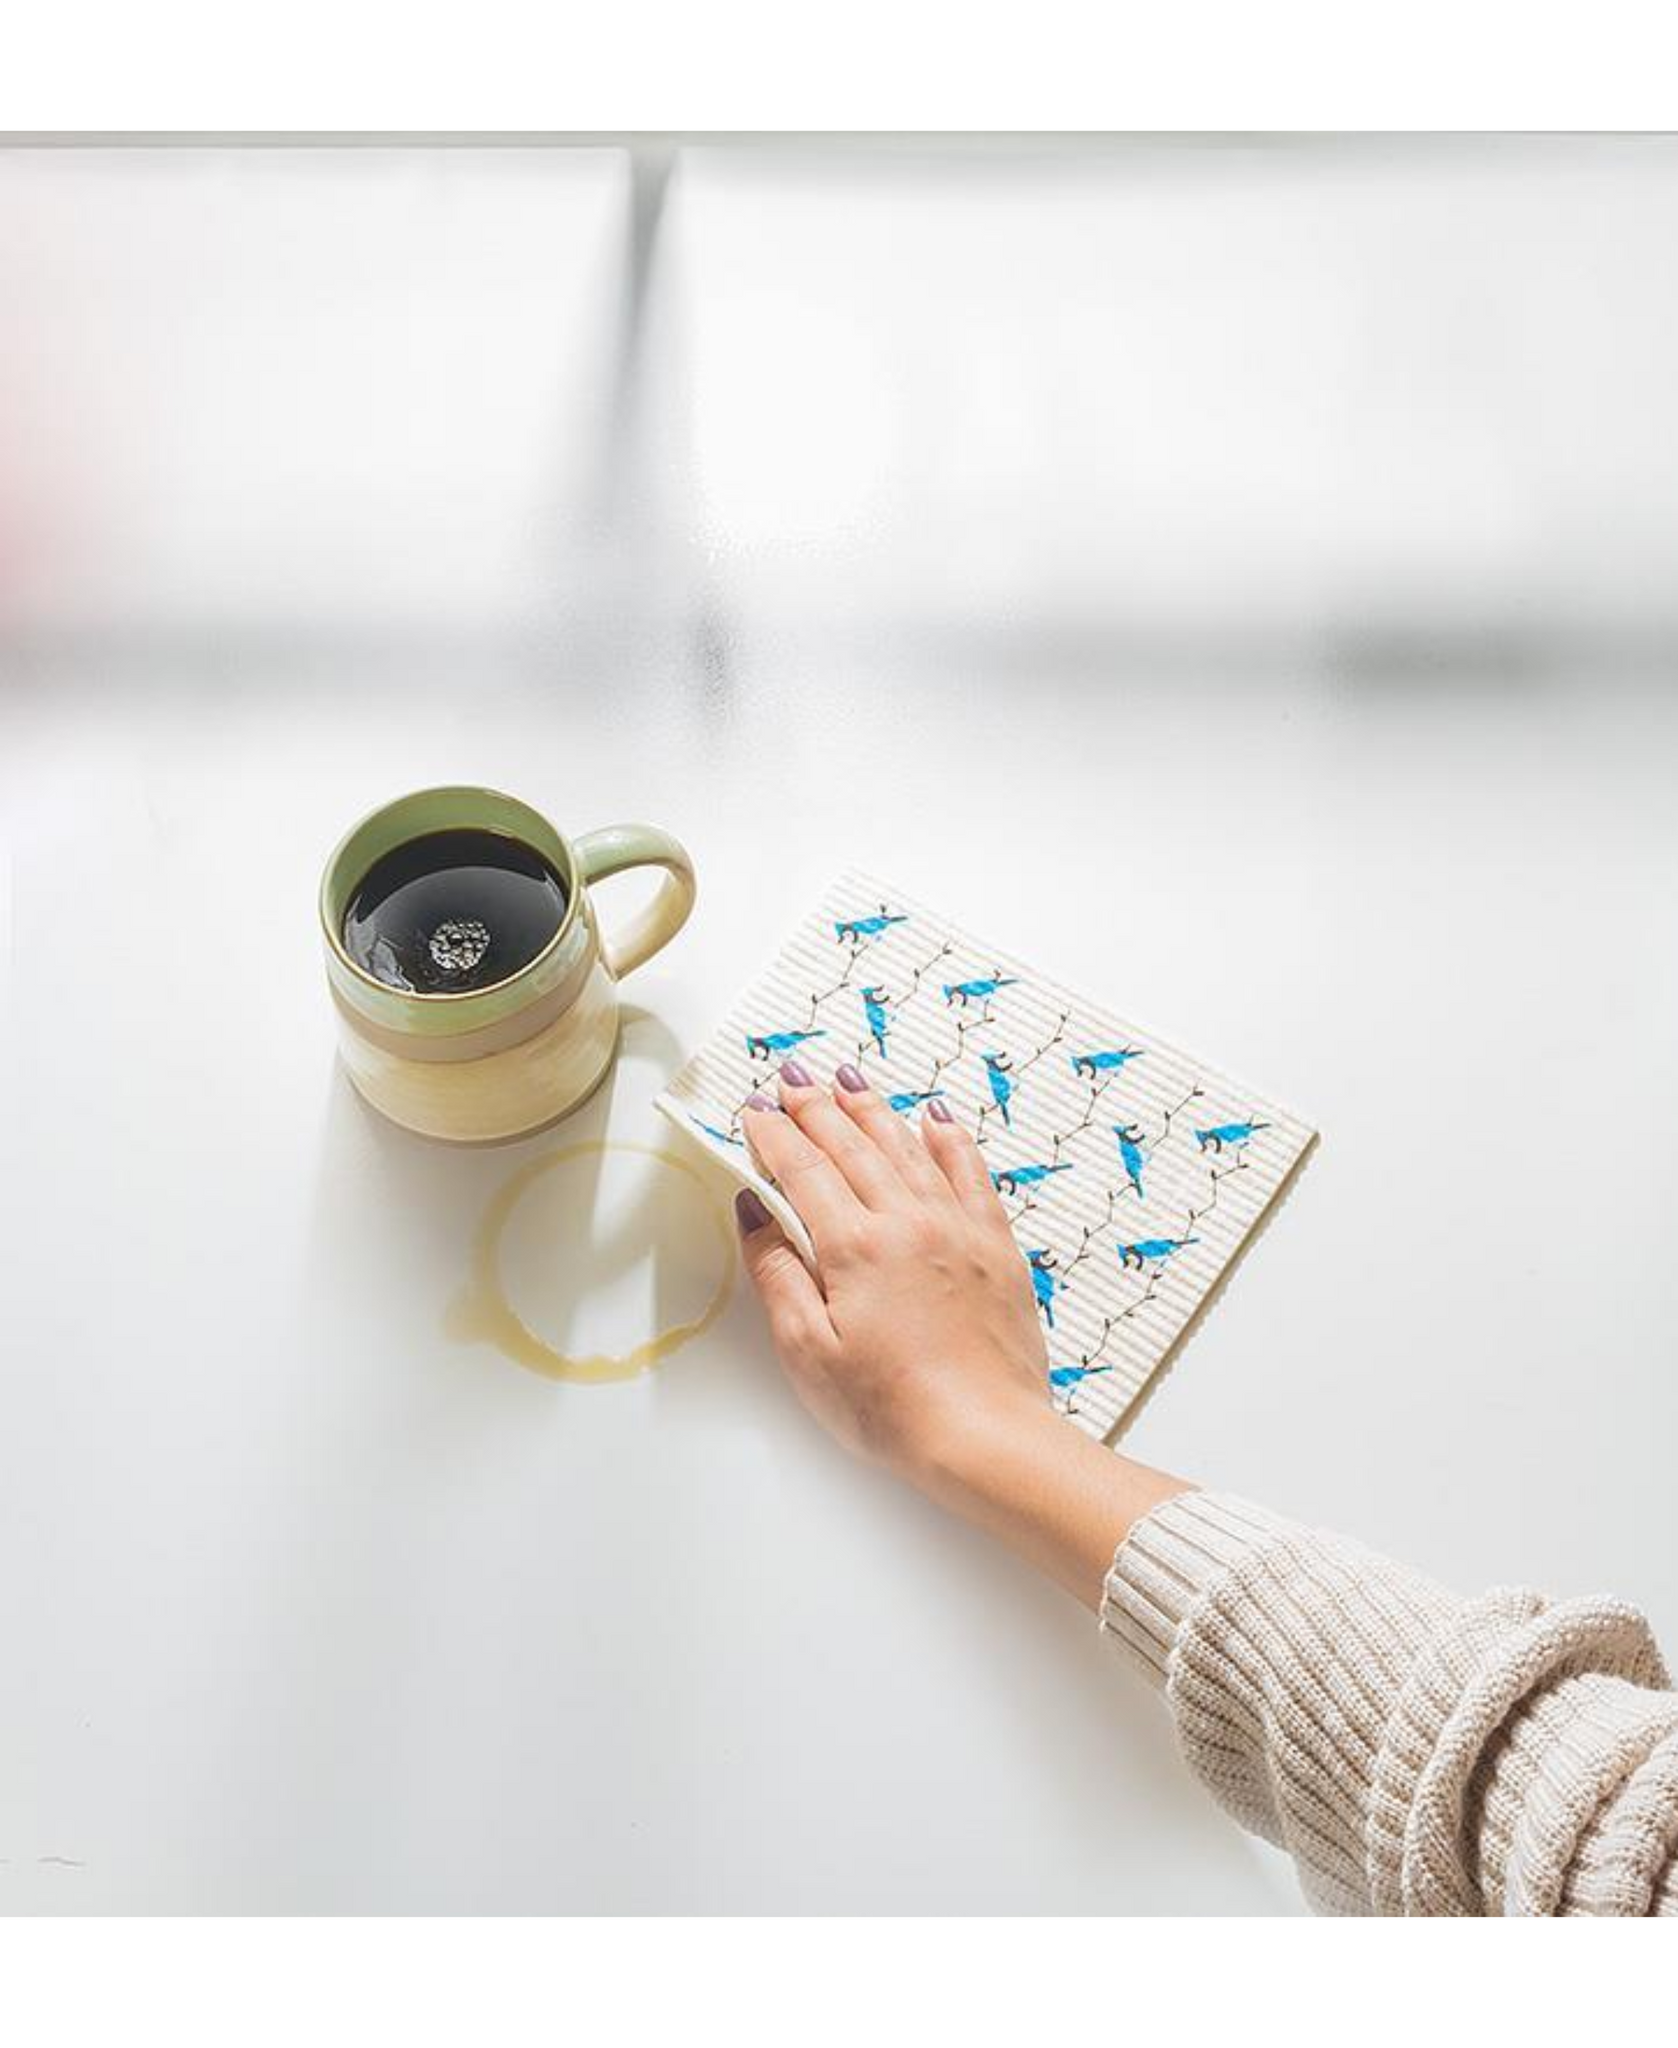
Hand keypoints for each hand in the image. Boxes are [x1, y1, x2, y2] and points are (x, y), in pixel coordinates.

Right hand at [735, 1059, 1050, 1482]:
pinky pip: (971, 1173)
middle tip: (791, 1079)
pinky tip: (935, 1118)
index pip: (804, 1169)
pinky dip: (949, 1139)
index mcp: (855, 1246)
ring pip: (907, 1148)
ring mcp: (958, 1228)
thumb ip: (778, 1274)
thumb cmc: (892, 1409)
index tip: (754, 1110)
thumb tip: (756, 1214)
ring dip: (872, 1109)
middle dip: (815, 1107)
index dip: (774, 1135)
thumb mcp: (808, 1351)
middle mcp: (908, 1222)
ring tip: (847, 1079)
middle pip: (852, 1146)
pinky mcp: (996, 1246)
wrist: (987, 1437)